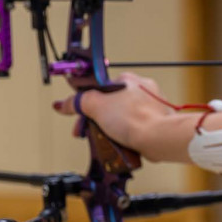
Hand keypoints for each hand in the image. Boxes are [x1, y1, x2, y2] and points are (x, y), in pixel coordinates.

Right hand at [52, 72, 173, 158]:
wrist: (159, 138)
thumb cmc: (134, 118)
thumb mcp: (96, 106)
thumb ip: (78, 102)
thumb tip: (62, 104)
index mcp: (129, 79)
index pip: (102, 88)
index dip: (88, 104)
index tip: (81, 117)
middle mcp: (144, 89)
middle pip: (112, 104)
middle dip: (98, 119)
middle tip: (90, 132)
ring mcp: (153, 106)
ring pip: (124, 117)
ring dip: (112, 128)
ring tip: (106, 139)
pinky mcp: (159, 121)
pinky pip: (137, 127)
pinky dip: (128, 135)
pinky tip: (122, 142)